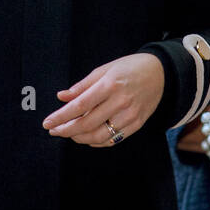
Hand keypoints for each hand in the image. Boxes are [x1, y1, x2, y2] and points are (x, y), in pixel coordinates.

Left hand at [42, 53, 164, 147]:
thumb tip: (61, 97)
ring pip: (99, 135)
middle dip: (66, 130)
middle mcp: (121, 102)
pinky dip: (96, 141)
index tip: (48, 122)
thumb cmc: (129, 68)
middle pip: (87, 123)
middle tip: (54, 130)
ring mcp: (130, 115)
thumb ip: (82, 86)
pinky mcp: (137, 124)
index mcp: (110, 85)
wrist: (161, 73)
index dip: (61, 116)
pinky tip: (86, 137)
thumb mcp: (104, 70)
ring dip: (79, 138)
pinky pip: (112, 139)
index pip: (80, 105)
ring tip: (69, 133)